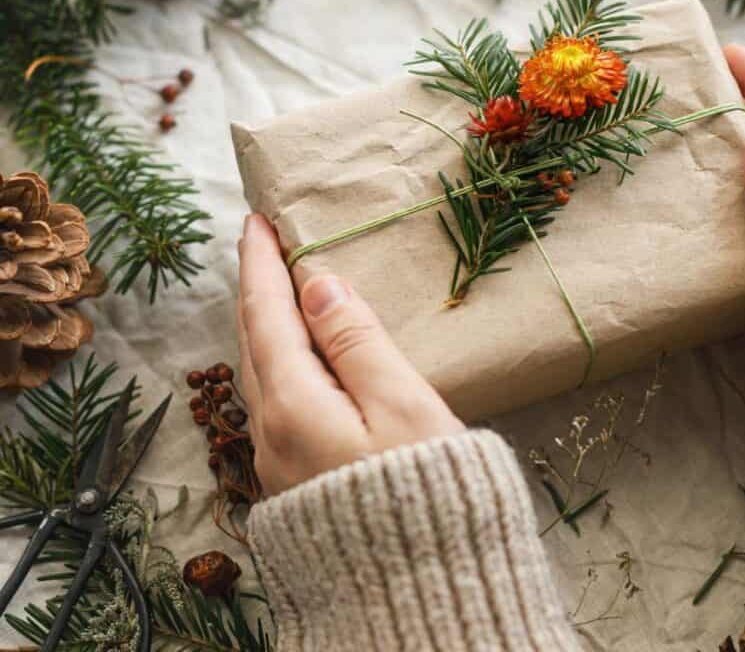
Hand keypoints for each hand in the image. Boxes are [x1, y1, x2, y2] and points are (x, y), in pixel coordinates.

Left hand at [236, 214, 464, 495]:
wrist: (421, 588)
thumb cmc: (425, 491)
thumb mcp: (401, 406)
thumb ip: (358, 342)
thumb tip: (319, 285)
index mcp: (295, 405)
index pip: (268, 315)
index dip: (261, 264)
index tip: (257, 221)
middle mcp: (272, 433)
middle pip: (253, 344)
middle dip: (256, 291)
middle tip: (263, 249)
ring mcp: (277, 462)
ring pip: (259, 377)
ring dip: (265, 329)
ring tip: (277, 297)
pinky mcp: (294, 482)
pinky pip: (273, 405)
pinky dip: (278, 366)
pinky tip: (295, 362)